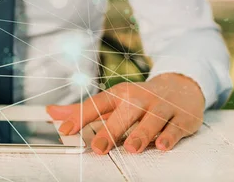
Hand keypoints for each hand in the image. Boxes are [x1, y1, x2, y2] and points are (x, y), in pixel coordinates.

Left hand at [47, 73, 204, 153]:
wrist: (181, 85)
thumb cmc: (141, 97)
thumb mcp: (112, 100)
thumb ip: (83, 109)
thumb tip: (52, 112)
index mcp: (120, 94)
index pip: (97, 103)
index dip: (80, 116)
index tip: (66, 130)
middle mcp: (139, 99)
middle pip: (124, 113)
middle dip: (111, 130)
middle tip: (99, 148)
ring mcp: (161, 108)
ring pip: (151, 120)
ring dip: (141, 133)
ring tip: (132, 147)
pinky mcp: (182, 118)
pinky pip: (175, 127)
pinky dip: (170, 136)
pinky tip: (163, 145)